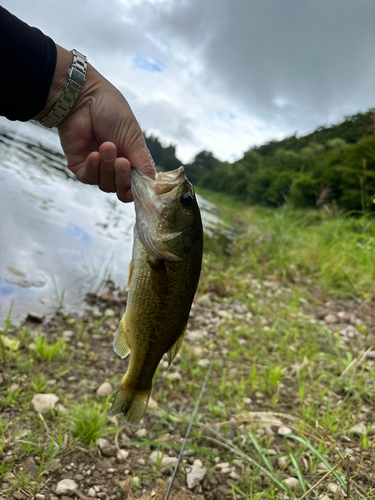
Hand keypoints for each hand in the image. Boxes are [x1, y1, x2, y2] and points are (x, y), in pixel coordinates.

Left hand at [34, 46, 154, 201]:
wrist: (83, 98)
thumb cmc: (112, 112)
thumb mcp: (134, 139)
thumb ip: (143, 164)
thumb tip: (152, 187)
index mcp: (132, 161)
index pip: (136, 187)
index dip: (137, 190)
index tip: (139, 186)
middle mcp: (115, 168)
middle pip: (121, 190)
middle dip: (122, 177)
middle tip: (122, 161)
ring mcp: (98, 169)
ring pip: (105, 185)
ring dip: (107, 167)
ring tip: (106, 146)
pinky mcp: (80, 167)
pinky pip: (88, 178)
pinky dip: (93, 168)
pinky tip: (93, 154)